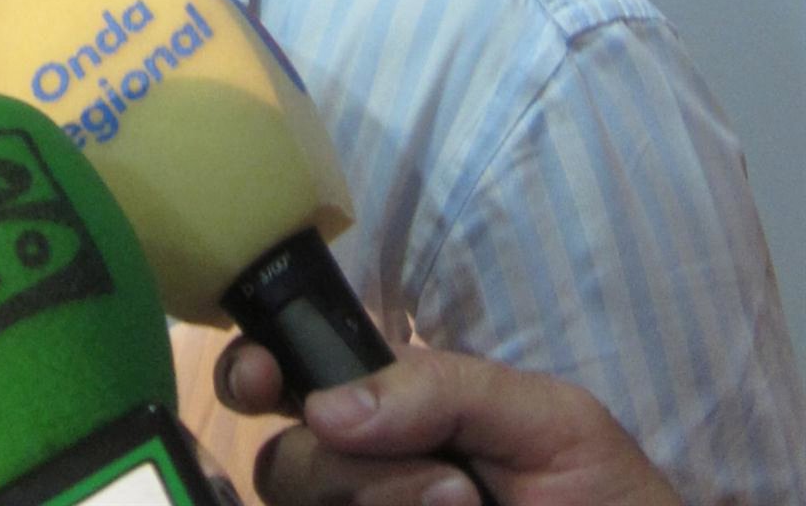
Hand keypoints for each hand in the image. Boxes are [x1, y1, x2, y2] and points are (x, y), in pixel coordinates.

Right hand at [215, 339, 682, 505]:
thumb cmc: (607, 499)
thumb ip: (444, 388)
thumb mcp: (548, 419)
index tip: (263, 380)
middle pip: (287, 463)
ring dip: (383, 503)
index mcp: (394, 409)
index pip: (291, 375)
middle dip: (351, 468)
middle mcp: (366, 473)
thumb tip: (325, 406)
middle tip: (451, 487)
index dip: (254, 368)